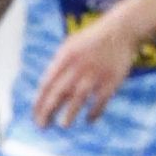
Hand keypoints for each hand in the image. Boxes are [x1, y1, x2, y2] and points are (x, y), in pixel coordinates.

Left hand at [29, 8, 143, 131]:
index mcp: (65, 56)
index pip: (47, 83)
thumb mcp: (70, 45)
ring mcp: (96, 73)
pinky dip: (95, 111)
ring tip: (63, 125)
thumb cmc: (92, 40)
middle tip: (42, 125)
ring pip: (78, 98)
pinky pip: (101, 100)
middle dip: (48, 111)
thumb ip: (58, 65)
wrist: (121, 30)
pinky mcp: (112, 80)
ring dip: (69, 114)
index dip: (39, 101)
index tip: (35, 114)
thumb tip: (44, 89)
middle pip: (59, 92)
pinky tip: (89, 120)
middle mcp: (78, 66)